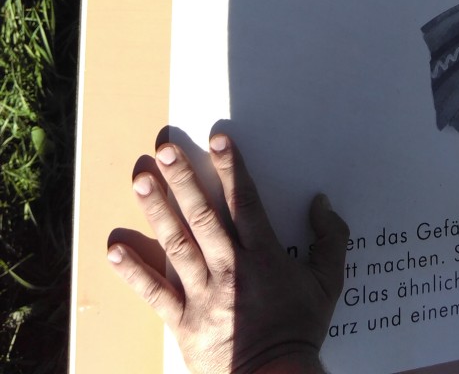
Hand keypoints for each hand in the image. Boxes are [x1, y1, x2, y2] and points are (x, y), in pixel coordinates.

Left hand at [107, 130, 348, 373]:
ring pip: (177, 246)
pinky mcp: (183, 322)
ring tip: (142, 179)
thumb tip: (322, 203)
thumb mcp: (328, 284)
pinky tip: (115, 248)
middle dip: (184, 179)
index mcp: (265, 257)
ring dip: (157, 211)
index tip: (218, 139)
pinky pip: (155, 294)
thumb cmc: (300, 331)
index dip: (231, 168)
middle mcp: (231, 270)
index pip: (245, 202)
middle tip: (166, 148)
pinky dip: (134, 271)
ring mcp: (204, 296)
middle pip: (203, 217)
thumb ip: (331, 240)